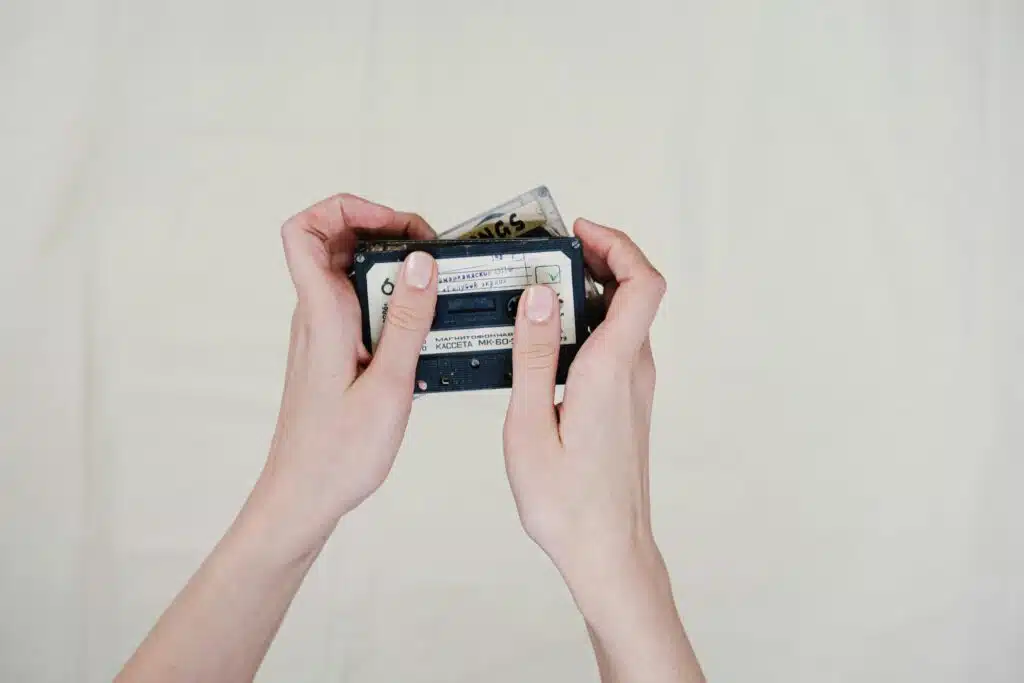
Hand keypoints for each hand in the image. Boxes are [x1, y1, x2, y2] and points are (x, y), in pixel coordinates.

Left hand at [261, 193, 438, 552]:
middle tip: (432, 255)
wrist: (303, 497)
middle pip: (335, 240)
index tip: (395, 225)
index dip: (346, 208)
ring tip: (436, 287)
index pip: (303, 229)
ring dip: (393, 269)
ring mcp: (324, 332)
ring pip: (350, 272)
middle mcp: (316, 315)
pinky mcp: (336, 350)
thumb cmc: (338, 454)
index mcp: (322, 315)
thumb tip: (420, 262)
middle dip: (386, 232)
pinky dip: (392, 301)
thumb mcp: (388, 385)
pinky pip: (360, 305)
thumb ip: (407, 320)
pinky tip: (423, 326)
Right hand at [503, 219, 702, 681]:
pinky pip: (615, 343)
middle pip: (633, 291)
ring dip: (587, 293)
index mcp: (611, 369)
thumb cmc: (568, 503)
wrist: (608, 551)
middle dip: (594, 259)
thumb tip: (539, 295)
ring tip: (535, 294)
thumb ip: (534, 355)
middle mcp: (633, 370)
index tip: (579, 233)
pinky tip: (545, 340)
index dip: (618, 245)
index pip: (642, 284)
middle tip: (544, 256)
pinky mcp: (626, 401)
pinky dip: (587, 324)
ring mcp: (635, 386)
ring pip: (623, 317)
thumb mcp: (530, 425)